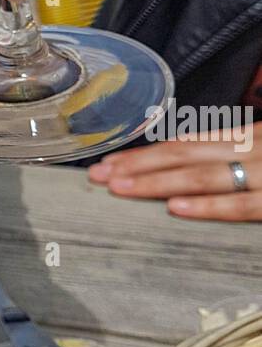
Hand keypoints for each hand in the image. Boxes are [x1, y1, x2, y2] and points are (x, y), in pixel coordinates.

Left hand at [88, 129, 261, 220]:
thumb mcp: (261, 151)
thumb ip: (234, 157)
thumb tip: (190, 168)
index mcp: (245, 139)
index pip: (186, 144)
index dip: (146, 154)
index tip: (112, 162)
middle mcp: (250, 149)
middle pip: (184, 154)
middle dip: (138, 165)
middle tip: (99, 175)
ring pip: (202, 175)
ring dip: (157, 181)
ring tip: (121, 188)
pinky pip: (240, 204)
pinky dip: (207, 205)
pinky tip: (174, 207)